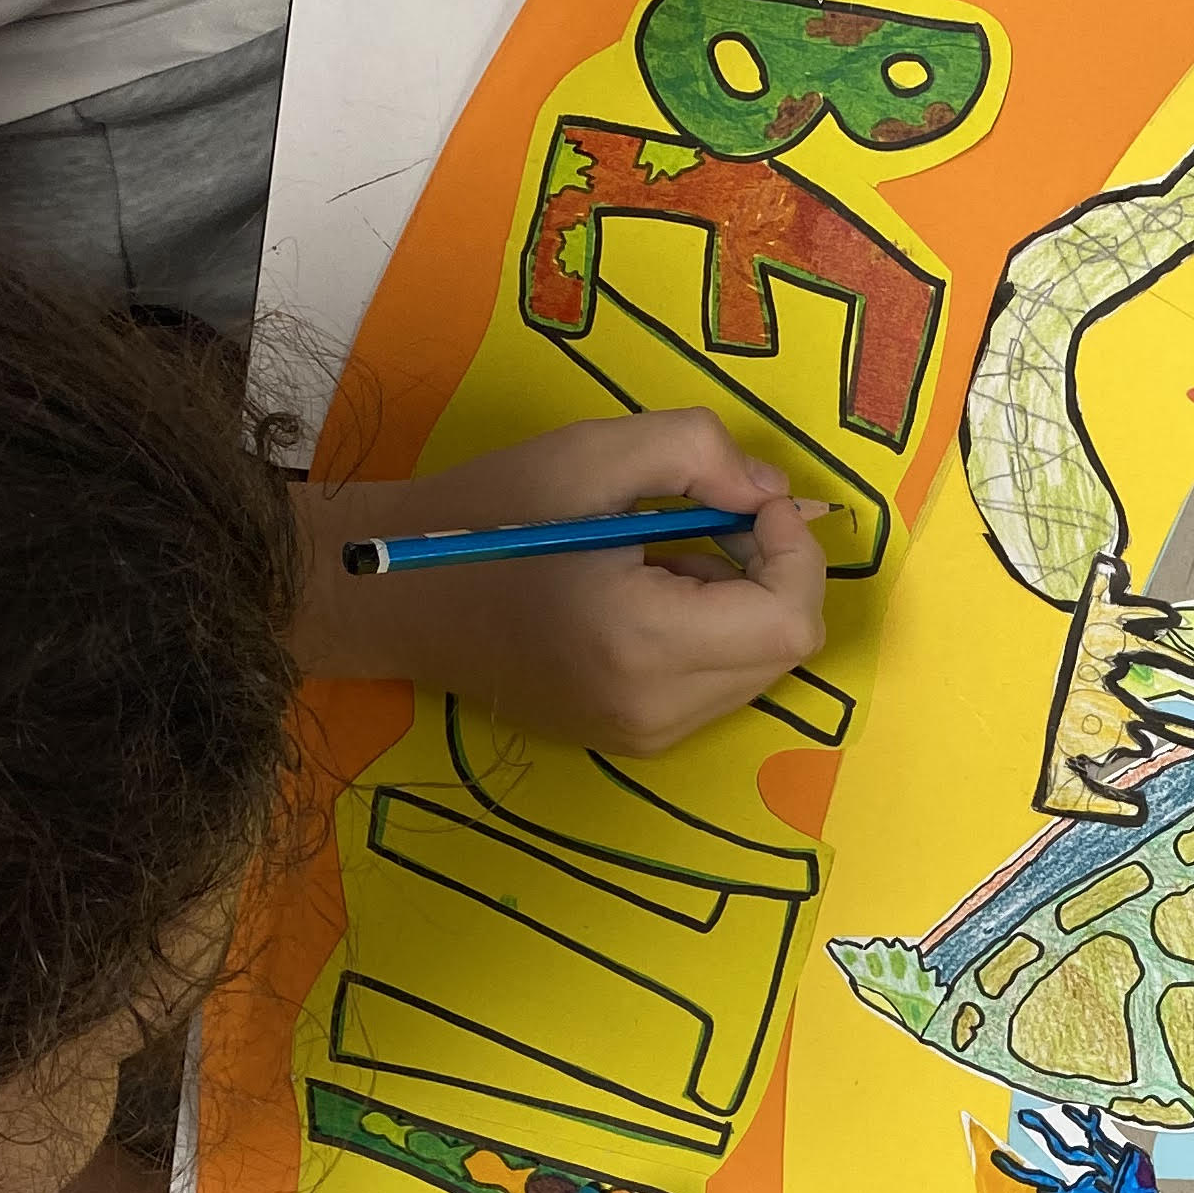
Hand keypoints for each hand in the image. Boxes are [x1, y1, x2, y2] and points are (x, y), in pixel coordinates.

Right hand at [300, 413, 831, 754]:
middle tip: (713, 518)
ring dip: (742, 604)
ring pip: (757, 671)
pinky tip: (649, 595)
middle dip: (772, 574)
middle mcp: (654, 708)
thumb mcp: (591, 453)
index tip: (754, 501)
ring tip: (664, 557)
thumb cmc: (490, 516)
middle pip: (782, 650)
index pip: (788, 620)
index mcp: (644, 641)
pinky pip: (715, 687)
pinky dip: (712, 635)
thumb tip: (772, 493)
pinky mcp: (633, 740)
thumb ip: (698, 453)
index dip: (795, 553)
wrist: (399, 596)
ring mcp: (644, 735)